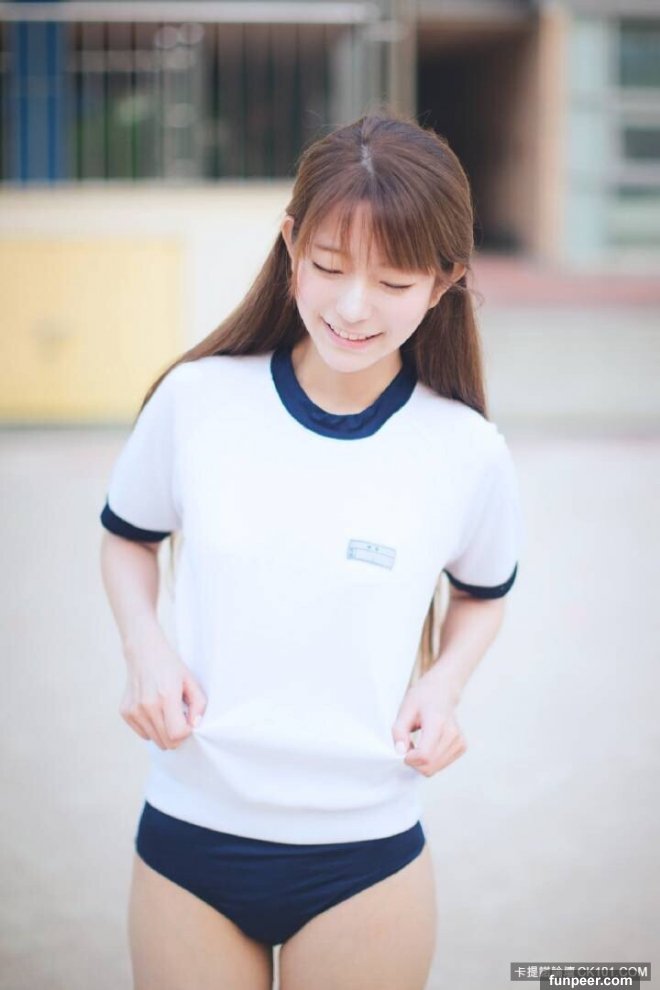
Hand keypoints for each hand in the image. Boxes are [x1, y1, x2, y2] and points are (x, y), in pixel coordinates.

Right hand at [119, 625, 206, 749]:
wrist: (144, 653)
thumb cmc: (170, 666)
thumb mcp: (191, 681)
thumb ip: (198, 704)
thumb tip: (195, 725)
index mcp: (165, 697)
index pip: (177, 734)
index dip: (187, 732)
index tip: (189, 722)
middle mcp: (147, 706)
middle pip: (166, 742)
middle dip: (177, 736)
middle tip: (180, 719)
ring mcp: (134, 710)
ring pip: (155, 740)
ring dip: (165, 733)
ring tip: (167, 713)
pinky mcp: (125, 713)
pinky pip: (144, 734)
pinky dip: (152, 729)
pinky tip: (155, 711)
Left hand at [391, 670, 466, 776]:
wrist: (441, 692)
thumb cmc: (422, 699)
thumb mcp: (405, 710)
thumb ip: (399, 731)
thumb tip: (400, 751)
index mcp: (438, 722)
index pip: (424, 755)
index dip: (410, 758)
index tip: (403, 750)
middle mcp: (452, 734)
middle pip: (430, 765)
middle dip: (414, 762)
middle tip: (407, 747)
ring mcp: (459, 741)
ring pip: (435, 768)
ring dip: (421, 763)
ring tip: (417, 745)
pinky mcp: (461, 747)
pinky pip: (441, 765)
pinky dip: (430, 761)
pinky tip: (427, 746)